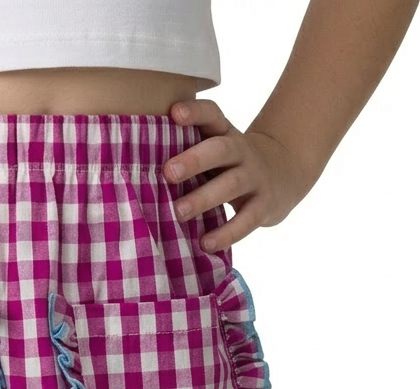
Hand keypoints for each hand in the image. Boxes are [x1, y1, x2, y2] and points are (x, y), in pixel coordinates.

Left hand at [164, 98, 312, 252]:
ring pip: (231, 185)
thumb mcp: (216, 149)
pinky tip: (205, 243)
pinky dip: (226, 233)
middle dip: (194, 160)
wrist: (285, 173)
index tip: (174, 113)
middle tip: (168, 173)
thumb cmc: (231, 163)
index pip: (212, 115)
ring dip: (204, 198)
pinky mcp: (265, 205)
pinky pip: (246, 220)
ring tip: (179, 212)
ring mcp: (255, 178)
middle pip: (220, 150)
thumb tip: (135, 168)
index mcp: (225, 133)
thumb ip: (187, 152)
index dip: (195, 113)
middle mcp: (241, 151)